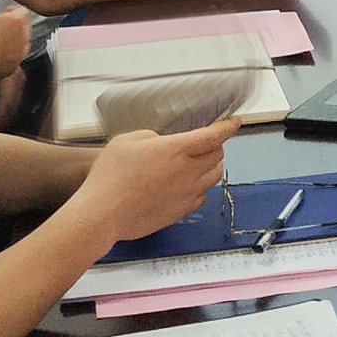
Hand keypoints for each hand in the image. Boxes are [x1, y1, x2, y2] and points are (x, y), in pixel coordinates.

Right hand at [0, 0, 29, 85]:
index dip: (13, 10)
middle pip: (25, 27)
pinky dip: (9, 55)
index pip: (23, 11)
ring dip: (14, 40)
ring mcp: (18, 55)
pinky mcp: (12, 68)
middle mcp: (22, 39)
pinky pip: (15, 58)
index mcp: (16, 22)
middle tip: (0, 24)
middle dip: (15, 25)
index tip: (4, 12)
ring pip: (22, 44)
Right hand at [66, 120, 237, 243]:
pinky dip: (200, 187)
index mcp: (176, 150)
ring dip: (211, 166)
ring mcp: (185, 194)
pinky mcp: (180, 212)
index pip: (214, 135)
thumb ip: (152, 137)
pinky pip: (200, 196)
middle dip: (216, 145)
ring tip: (199, 162)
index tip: (234, 122)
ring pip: (214, 177)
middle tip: (207, 142)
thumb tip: (162, 143)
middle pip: (218, 155)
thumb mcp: (127, 141)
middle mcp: (187, 173)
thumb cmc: (109, 178)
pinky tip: (186, 184)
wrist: (102, 214)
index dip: (228, 126)